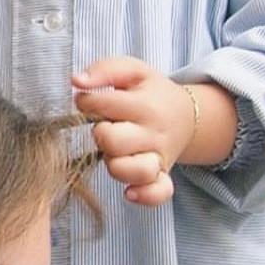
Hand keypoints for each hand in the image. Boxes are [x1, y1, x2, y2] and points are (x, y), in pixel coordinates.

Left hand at [72, 57, 196, 207]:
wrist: (187, 115)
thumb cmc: (151, 93)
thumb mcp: (133, 71)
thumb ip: (105, 69)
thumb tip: (77, 82)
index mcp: (146, 105)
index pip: (106, 105)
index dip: (87, 102)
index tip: (88, 102)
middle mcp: (153, 133)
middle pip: (114, 142)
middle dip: (101, 135)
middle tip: (106, 128)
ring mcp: (158, 158)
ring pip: (134, 171)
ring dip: (116, 165)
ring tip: (116, 154)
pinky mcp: (162, 177)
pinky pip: (158, 193)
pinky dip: (144, 195)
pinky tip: (129, 192)